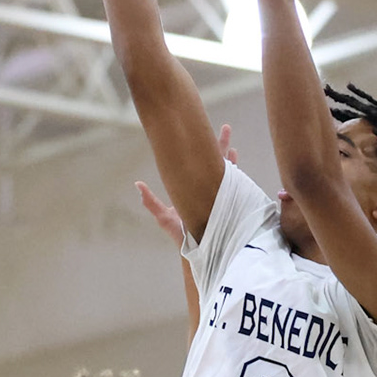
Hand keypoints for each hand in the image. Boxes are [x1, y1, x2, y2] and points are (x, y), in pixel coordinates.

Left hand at [137, 125, 236, 247]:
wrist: (198, 250)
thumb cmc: (180, 235)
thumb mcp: (163, 217)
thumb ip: (151, 201)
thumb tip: (138, 184)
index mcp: (195, 188)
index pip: (198, 163)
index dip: (200, 148)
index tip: (197, 132)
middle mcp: (208, 188)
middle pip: (215, 161)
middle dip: (220, 144)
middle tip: (226, 127)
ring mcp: (220, 194)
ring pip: (226, 169)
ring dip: (228, 155)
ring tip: (232, 140)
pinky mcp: (229, 202)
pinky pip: (235, 184)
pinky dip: (236, 171)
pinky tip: (237, 158)